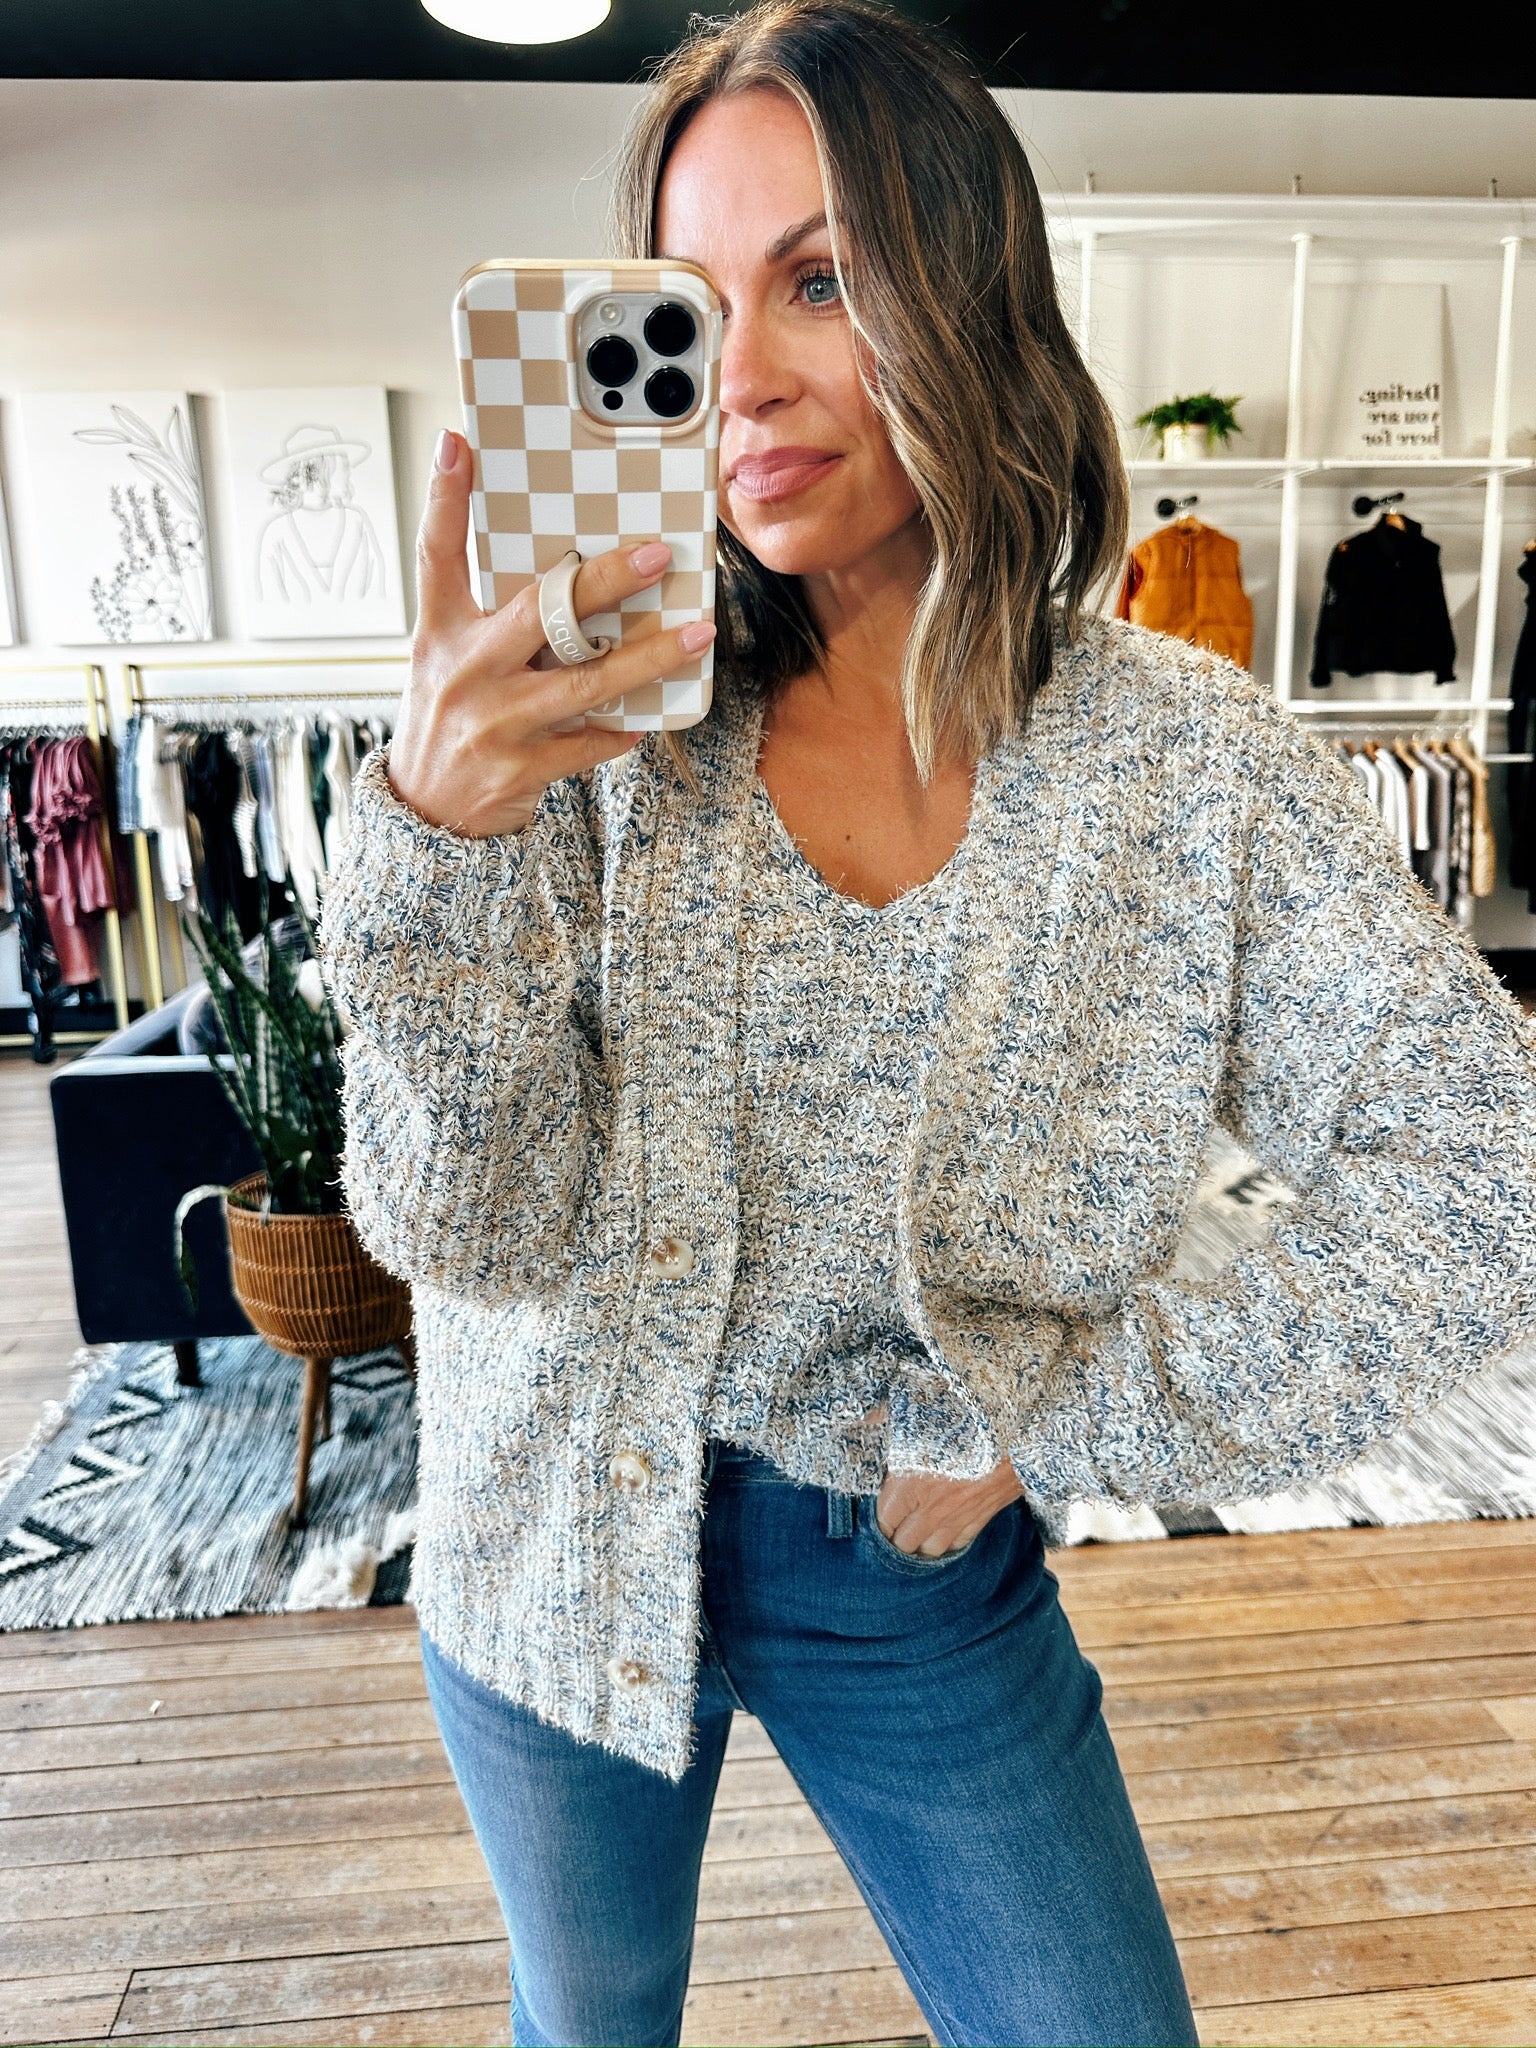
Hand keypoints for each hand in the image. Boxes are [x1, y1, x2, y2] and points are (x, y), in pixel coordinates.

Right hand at [386, 429, 715, 836]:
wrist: (427, 814)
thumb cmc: (450, 721)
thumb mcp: (446, 660)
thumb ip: (492, 619)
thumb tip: (566, 576)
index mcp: (441, 633)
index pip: (437, 554)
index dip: (445, 498)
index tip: (457, 443)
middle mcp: (465, 671)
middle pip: (540, 611)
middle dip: (605, 580)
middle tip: (657, 554)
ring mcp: (493, 721)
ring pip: (584, 681)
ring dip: (649, 657)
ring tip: (696, 633)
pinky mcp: (520, 767)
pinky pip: (589, 740)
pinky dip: (624, 727)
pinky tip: (654, 714)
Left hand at [866, 1403, 1025, 1555]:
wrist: (1006, 1420)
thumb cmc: (956, 1412)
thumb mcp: (910, 1407)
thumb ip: (881, 1418)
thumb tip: (861, 1422)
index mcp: (906, 1485)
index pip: (882, 1523)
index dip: (877, 1521)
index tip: (878, 1511)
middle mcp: (930, 1508)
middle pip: (904, 1544)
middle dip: (897, 1537)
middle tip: (895, 1525)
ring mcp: (958, 1515)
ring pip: (932, 1549)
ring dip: (922, 1543)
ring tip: (917, 1533)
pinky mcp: (983, 1515)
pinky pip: (961, 1543)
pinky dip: (950, 1542)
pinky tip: (945, 1530)